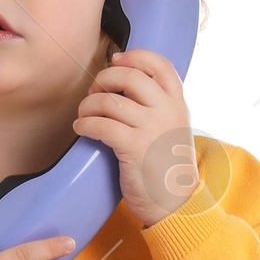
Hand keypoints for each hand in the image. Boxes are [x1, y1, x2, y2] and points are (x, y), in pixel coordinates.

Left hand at [71, 46, 198, 227]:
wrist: (174, 203)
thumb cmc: (166, 166)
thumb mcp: (173, 128)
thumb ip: (158, 106)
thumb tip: (124, 82)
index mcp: (178, 103)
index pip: (160, 64)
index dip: (134, 56)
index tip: (116, 59)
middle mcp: (167, 111)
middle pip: (128, 76)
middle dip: (103, 80)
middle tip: (94, 92)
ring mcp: (151, 128)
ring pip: (109, 101)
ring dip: (88, 105)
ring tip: (84, 115)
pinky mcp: (133, 148)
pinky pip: (100, 124)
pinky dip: (84, 124)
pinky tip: (81, 129)